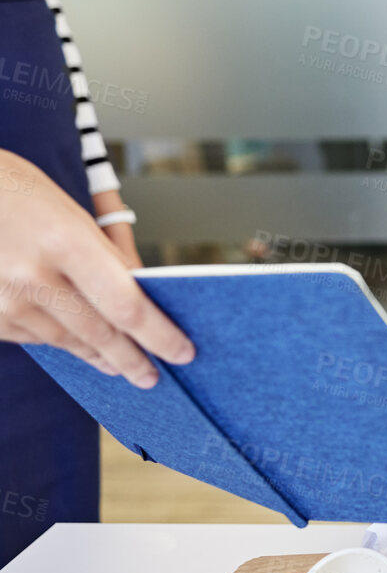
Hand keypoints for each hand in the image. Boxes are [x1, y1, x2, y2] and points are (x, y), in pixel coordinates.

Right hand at [0, 150, 192, 386]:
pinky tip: (74, 340)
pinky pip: (36, 338)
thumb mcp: (73, 216)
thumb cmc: (19, 196)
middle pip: (100, 334)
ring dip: (98, 355)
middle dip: (133, 360)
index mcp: (66, 243)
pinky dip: (60, 339)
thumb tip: (145, 297)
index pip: (126, 305)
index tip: (182, 352)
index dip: (159, 335)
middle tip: (153, 376)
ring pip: (68, 341)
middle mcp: (34, 277)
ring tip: (119, 364)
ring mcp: (6, 301)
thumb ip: (109, 259)